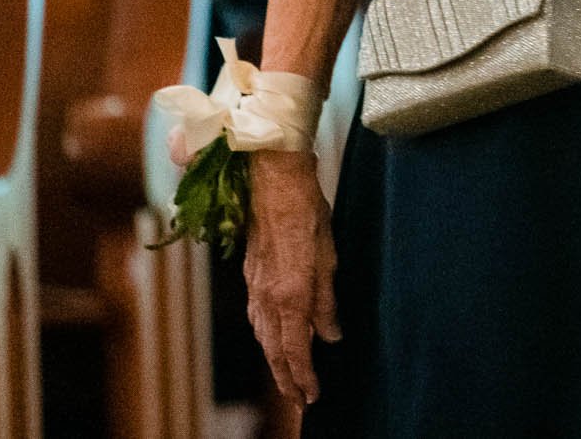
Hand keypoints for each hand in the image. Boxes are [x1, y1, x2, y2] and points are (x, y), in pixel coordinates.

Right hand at [244, 149, 338, 405]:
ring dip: (274, 362)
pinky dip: (265, 337)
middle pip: (274, 350)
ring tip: (287, 378)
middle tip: (300, 399)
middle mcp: (267, 297)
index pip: (294, 349)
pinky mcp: (250, 276)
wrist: (273, 181)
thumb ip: (327, 301)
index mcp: (290, 294)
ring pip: (262, 336)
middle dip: (286, 378)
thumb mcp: (329, 256)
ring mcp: (254, 287)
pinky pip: (256, 318)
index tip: (312, 396)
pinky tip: (271, 339)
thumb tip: (329, 336)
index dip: (303, 376)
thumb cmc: (307, 212)